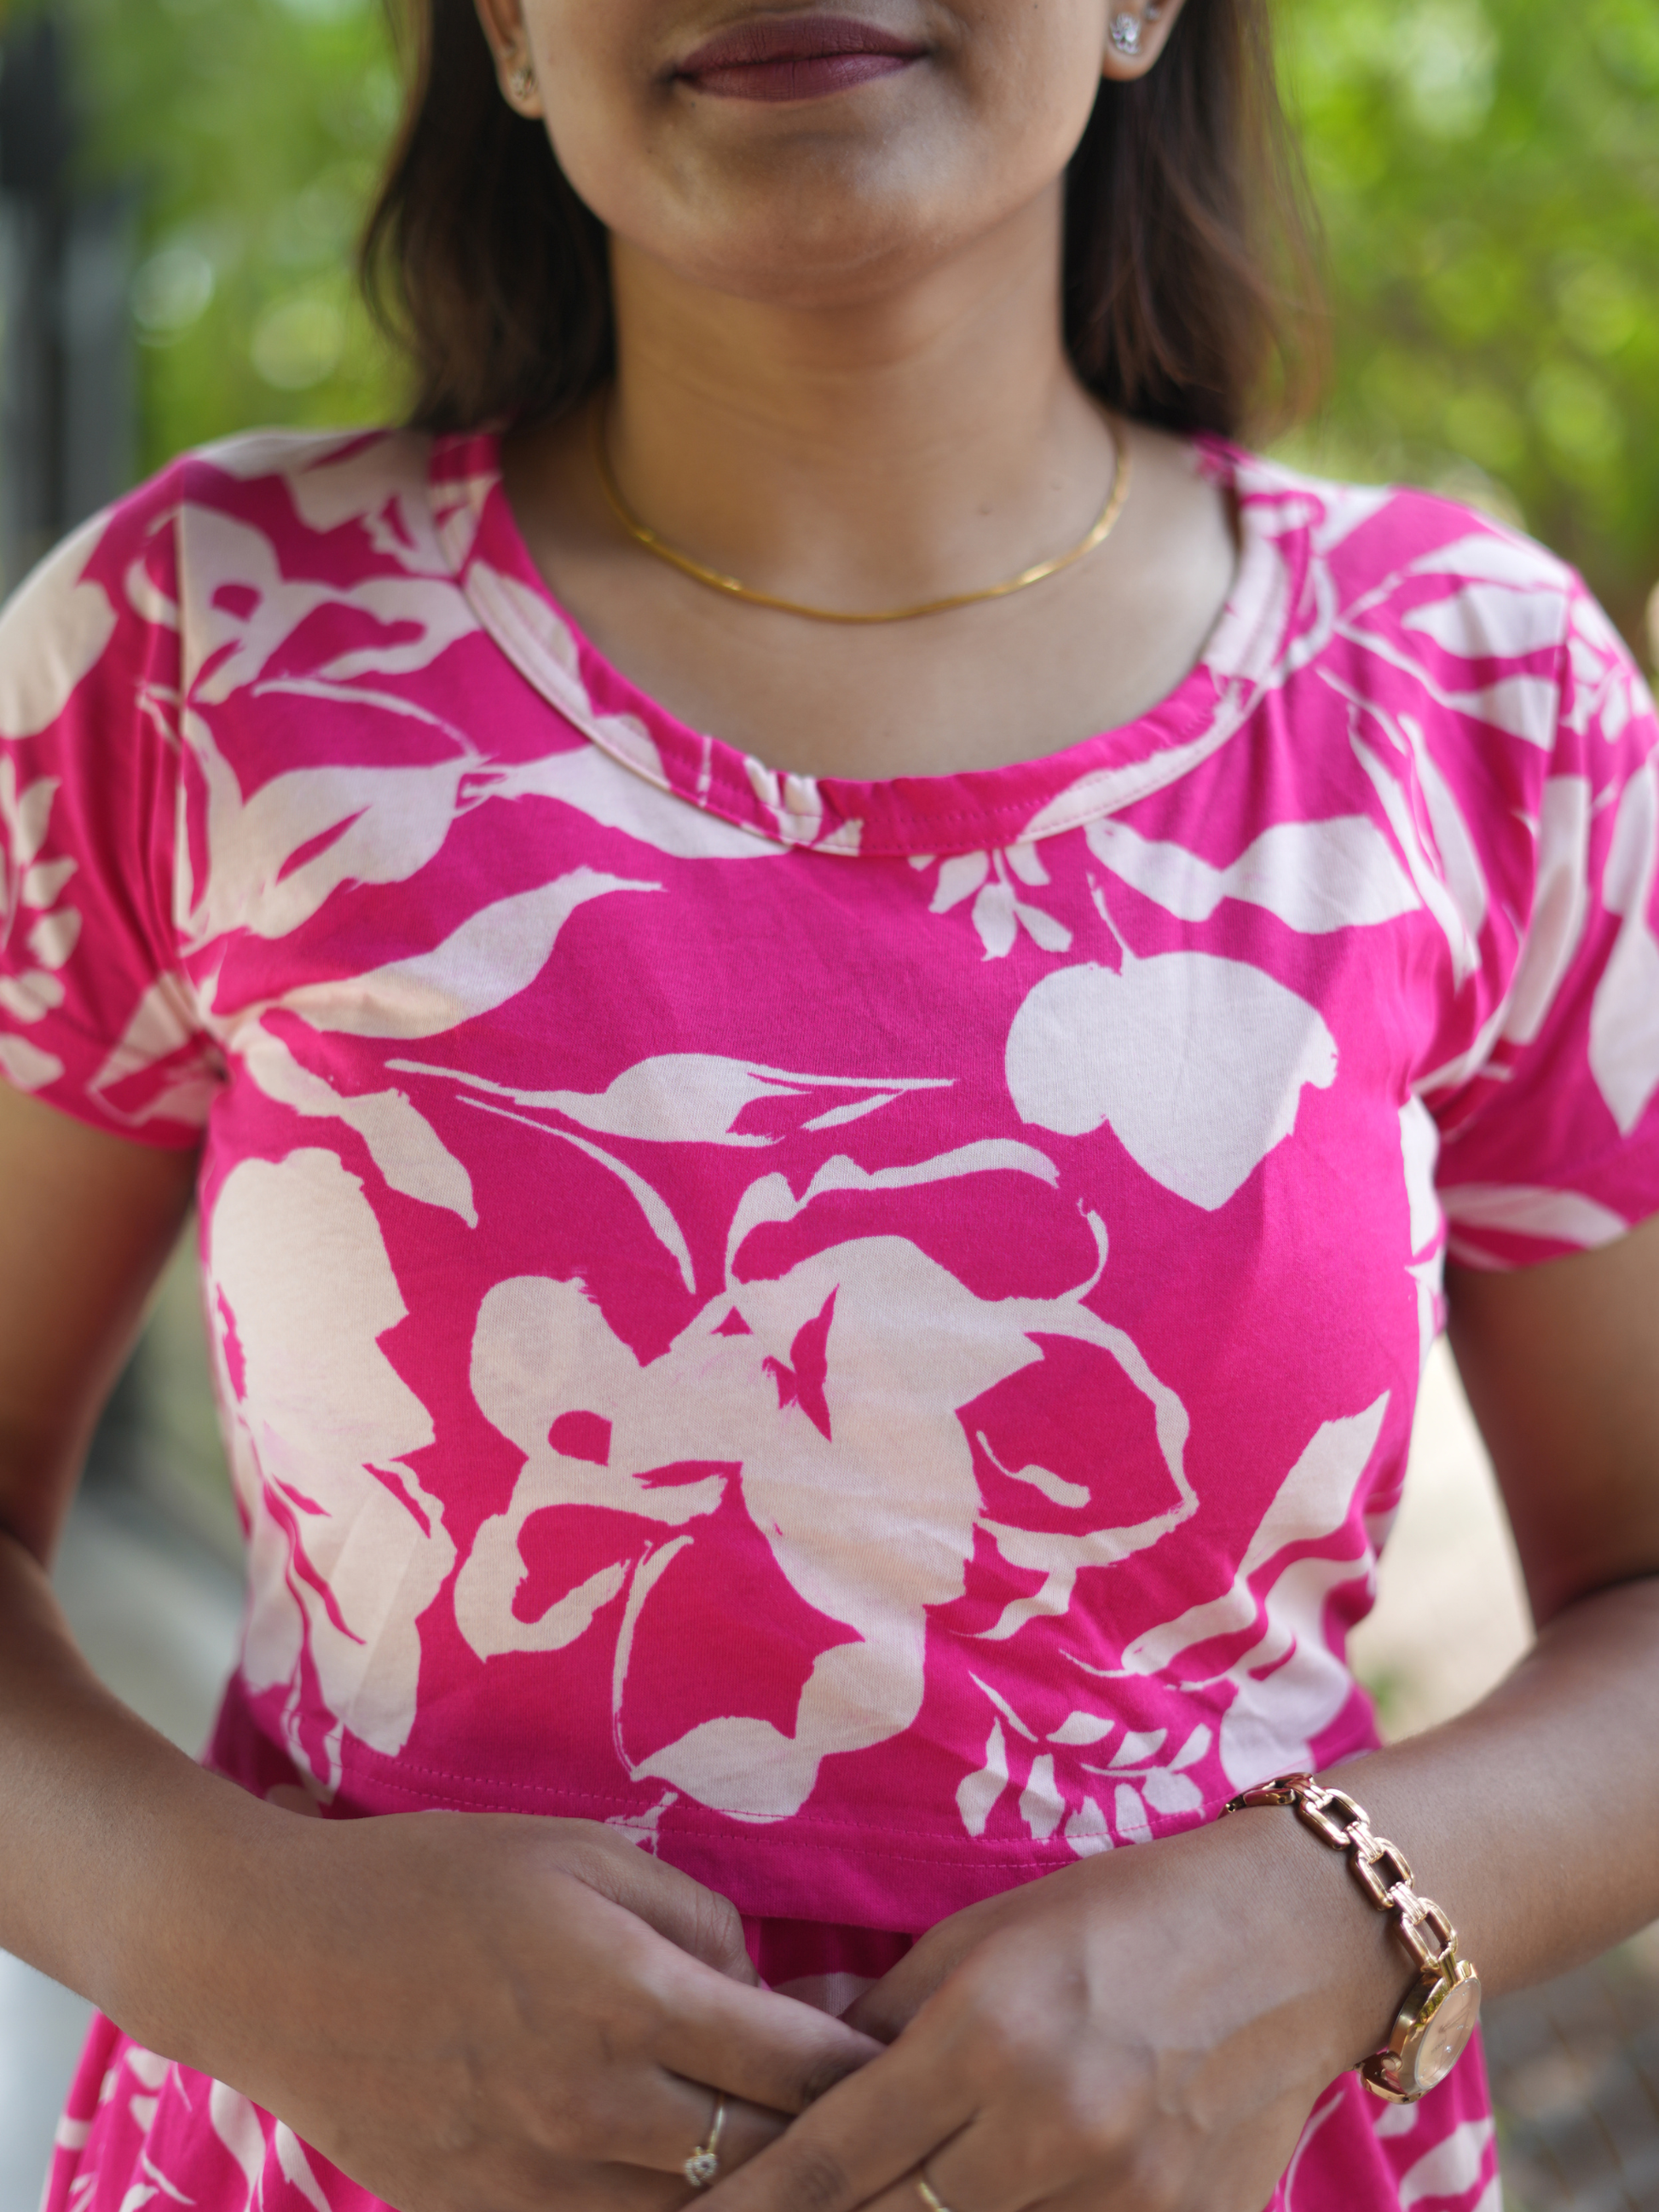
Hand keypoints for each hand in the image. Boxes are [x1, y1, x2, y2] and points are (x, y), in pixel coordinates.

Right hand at [134, 1805, 882, 2211]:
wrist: (278, 1959)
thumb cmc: (438, 1880)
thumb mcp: (582, 1855)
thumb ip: (694, 1919)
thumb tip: (757, 1986)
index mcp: (632, 1999)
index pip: (799, 2066)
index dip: (866, 2069)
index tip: (906, 2058)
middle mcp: (598, 2107)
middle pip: (764, 2159)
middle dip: (828, 2142)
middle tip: (871, 2120)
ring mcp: (539, 2181)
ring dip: (751, 2191)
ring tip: (790, 2160)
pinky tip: (684, 2183)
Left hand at [698, 1814, 1399, 2211]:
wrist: (1297, 1937)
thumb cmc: (1123, 1914)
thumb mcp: (985, 1933)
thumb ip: (880, 2014)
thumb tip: (782, 2057)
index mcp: (986, 2032)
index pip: (831, 2161)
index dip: (747, 2210)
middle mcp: (1050, 2123)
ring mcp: (1125, 2196)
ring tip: (866, 2210)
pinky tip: (977, 2207)